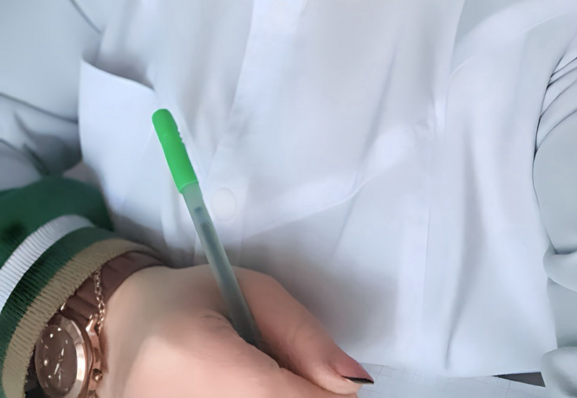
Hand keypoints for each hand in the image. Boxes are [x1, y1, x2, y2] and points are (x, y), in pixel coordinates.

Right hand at [98, 263, 373, 396]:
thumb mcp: (252, 292)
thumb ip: (304, 337)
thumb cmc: (190, 299)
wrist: (120, 328)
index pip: (283, 397)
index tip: (330, 381)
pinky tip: (243, 393)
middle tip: (290, 378)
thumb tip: (353, 384)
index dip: (323, 394)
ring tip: (256, 382)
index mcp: (195, 356)